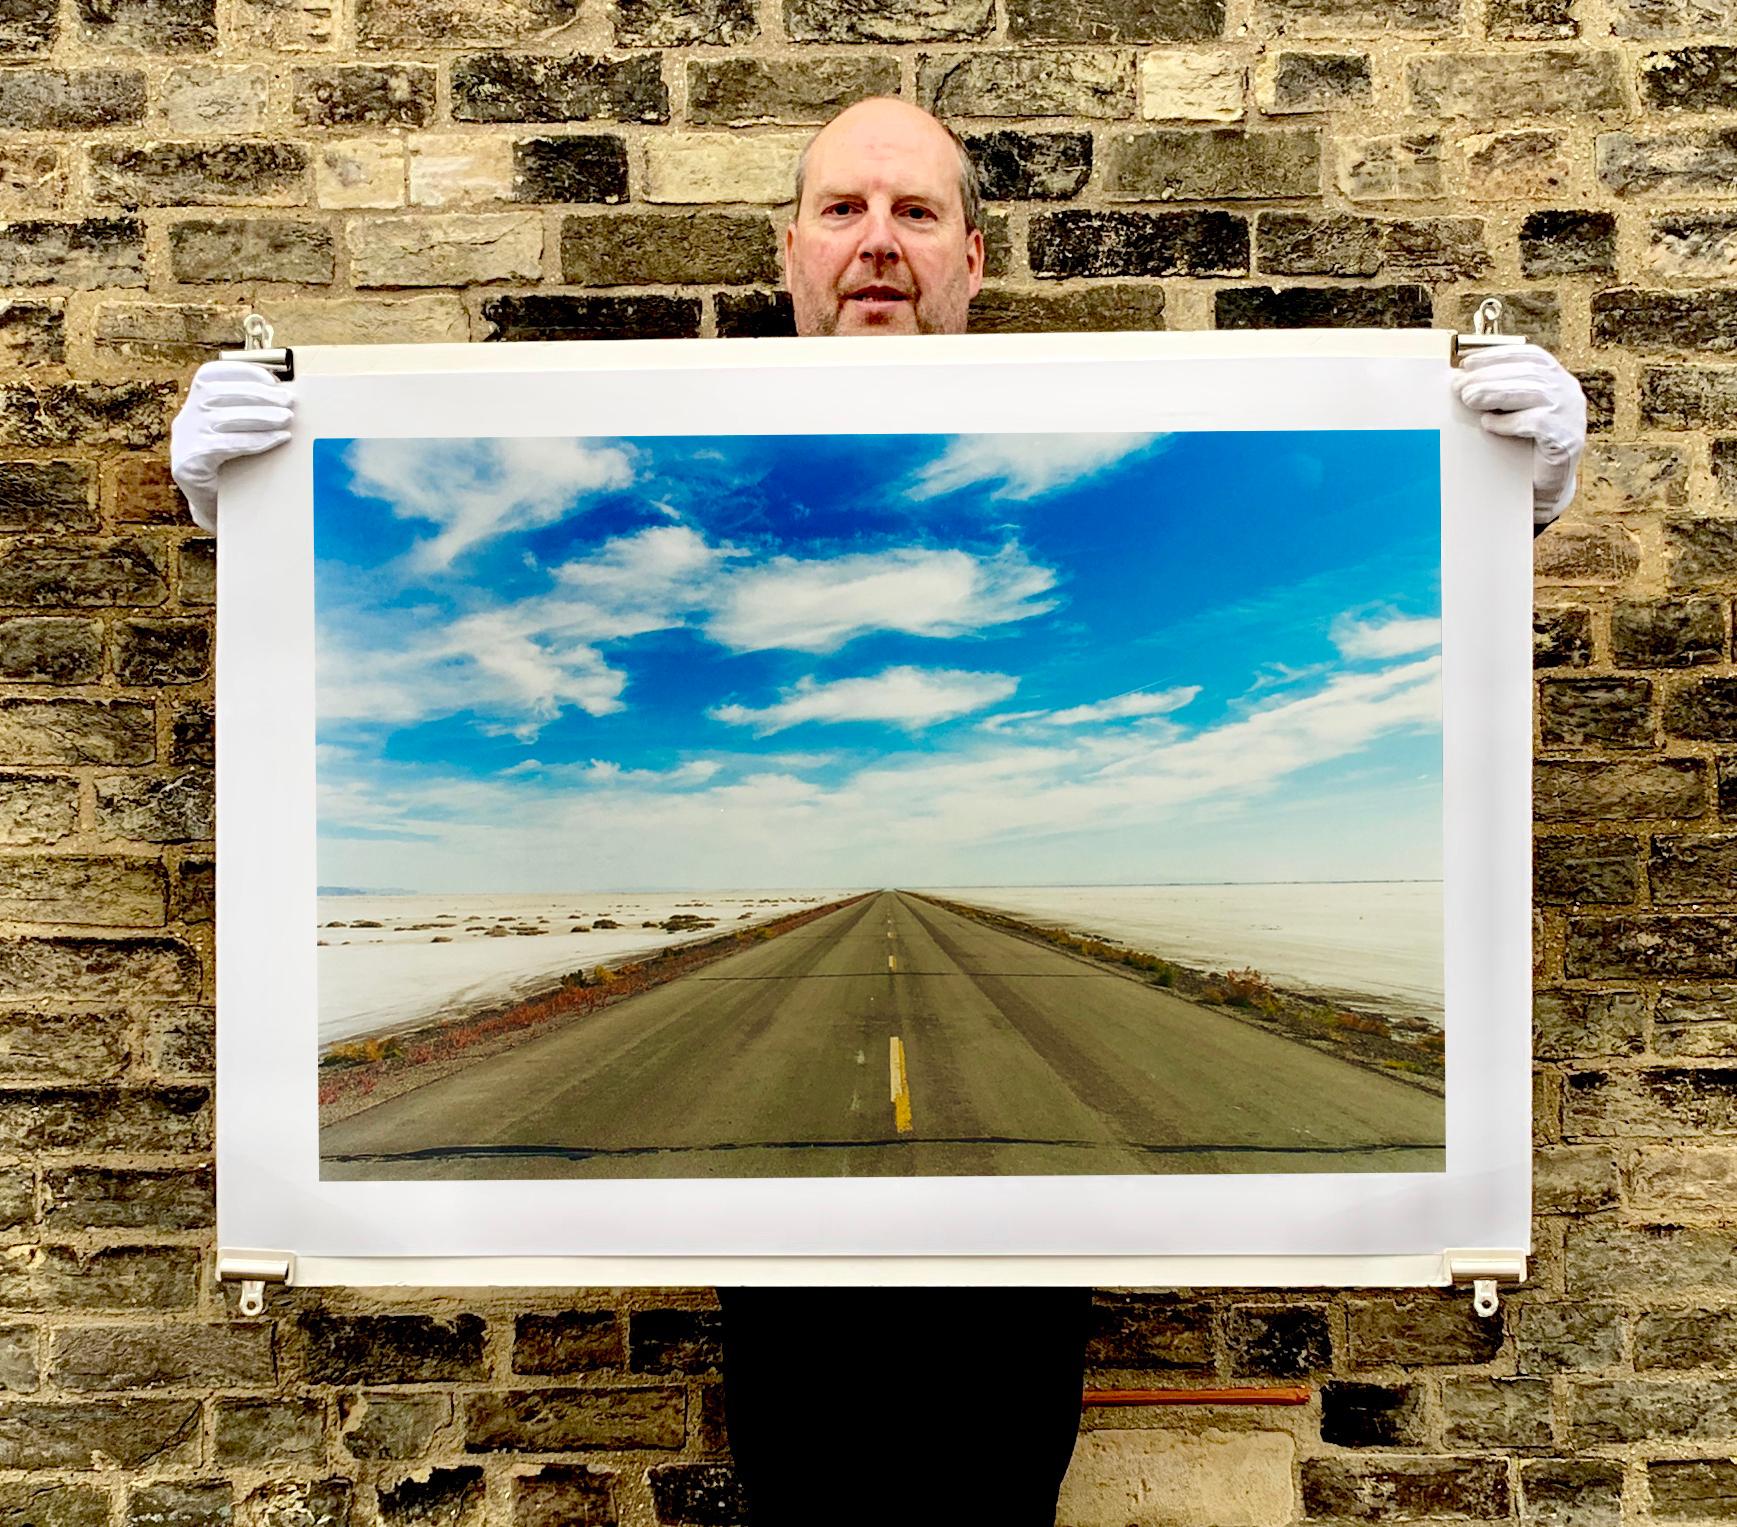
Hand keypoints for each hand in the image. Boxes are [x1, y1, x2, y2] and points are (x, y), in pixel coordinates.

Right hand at [170, 360, 293, 531]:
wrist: (217, 510)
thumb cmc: (236, 468)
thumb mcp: (240, 434)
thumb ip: (252, 413)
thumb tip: (288, 396)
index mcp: (194, 405)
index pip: (209, 375)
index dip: (240, 372)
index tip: (272, 379)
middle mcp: (184, 420)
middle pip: (216, 394)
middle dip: (256, 394)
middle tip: (289, 402)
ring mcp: (183, 442)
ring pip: (220, 417)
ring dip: (260, 416)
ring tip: (287, 419)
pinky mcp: (188, 464)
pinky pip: (222, 445)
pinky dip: (254, 440)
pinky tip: (278, 439)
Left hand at [1451, 342, 1586, 529]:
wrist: (1542, 490)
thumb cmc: (1522, 448)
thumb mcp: (1511, 413)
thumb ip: (1499, 394)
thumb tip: (1462, 380)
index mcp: (1557, 379)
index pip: (1531, 356)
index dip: (1499, 356)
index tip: (1468, 362)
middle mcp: (1569, 392)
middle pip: (1529, 373)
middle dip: (1489, 376)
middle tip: (1459, 386)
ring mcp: (1572, 414)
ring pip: (1534, 392)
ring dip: (1495, 393)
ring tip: (1468, 399)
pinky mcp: (1568, 438)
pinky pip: (1537, 423)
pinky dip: (1509, 422)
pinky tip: (1488, 424)